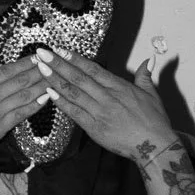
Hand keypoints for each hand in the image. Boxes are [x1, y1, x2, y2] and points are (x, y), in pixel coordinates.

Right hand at [0, 47, 51, 157]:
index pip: (6, 70)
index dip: (24, 62)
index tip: (37, 55)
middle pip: (20, 80)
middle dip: (38, 70)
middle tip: (53, 63)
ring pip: (24, 95)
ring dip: (41, 85)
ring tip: (55, 77)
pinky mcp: (0, 127)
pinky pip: (21, 113)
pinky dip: (35, 105)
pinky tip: (46, 98)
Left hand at [37, 46, 175, 159]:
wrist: (154, 145)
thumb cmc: (154, 121)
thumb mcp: (152, 94)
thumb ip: (145, 76)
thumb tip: (149, 60)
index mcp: (119, 86)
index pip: (93, 69)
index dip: (75, 58)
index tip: (61, 50)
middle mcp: (107, 97)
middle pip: (78, 77)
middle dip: (58, 64)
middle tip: (42, 54)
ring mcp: (99, 112)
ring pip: (73, 93)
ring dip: (55, 80)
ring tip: (41, 69)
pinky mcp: (94, 127)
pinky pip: (74, 112)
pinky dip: (61, 102)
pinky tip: (49, 93)